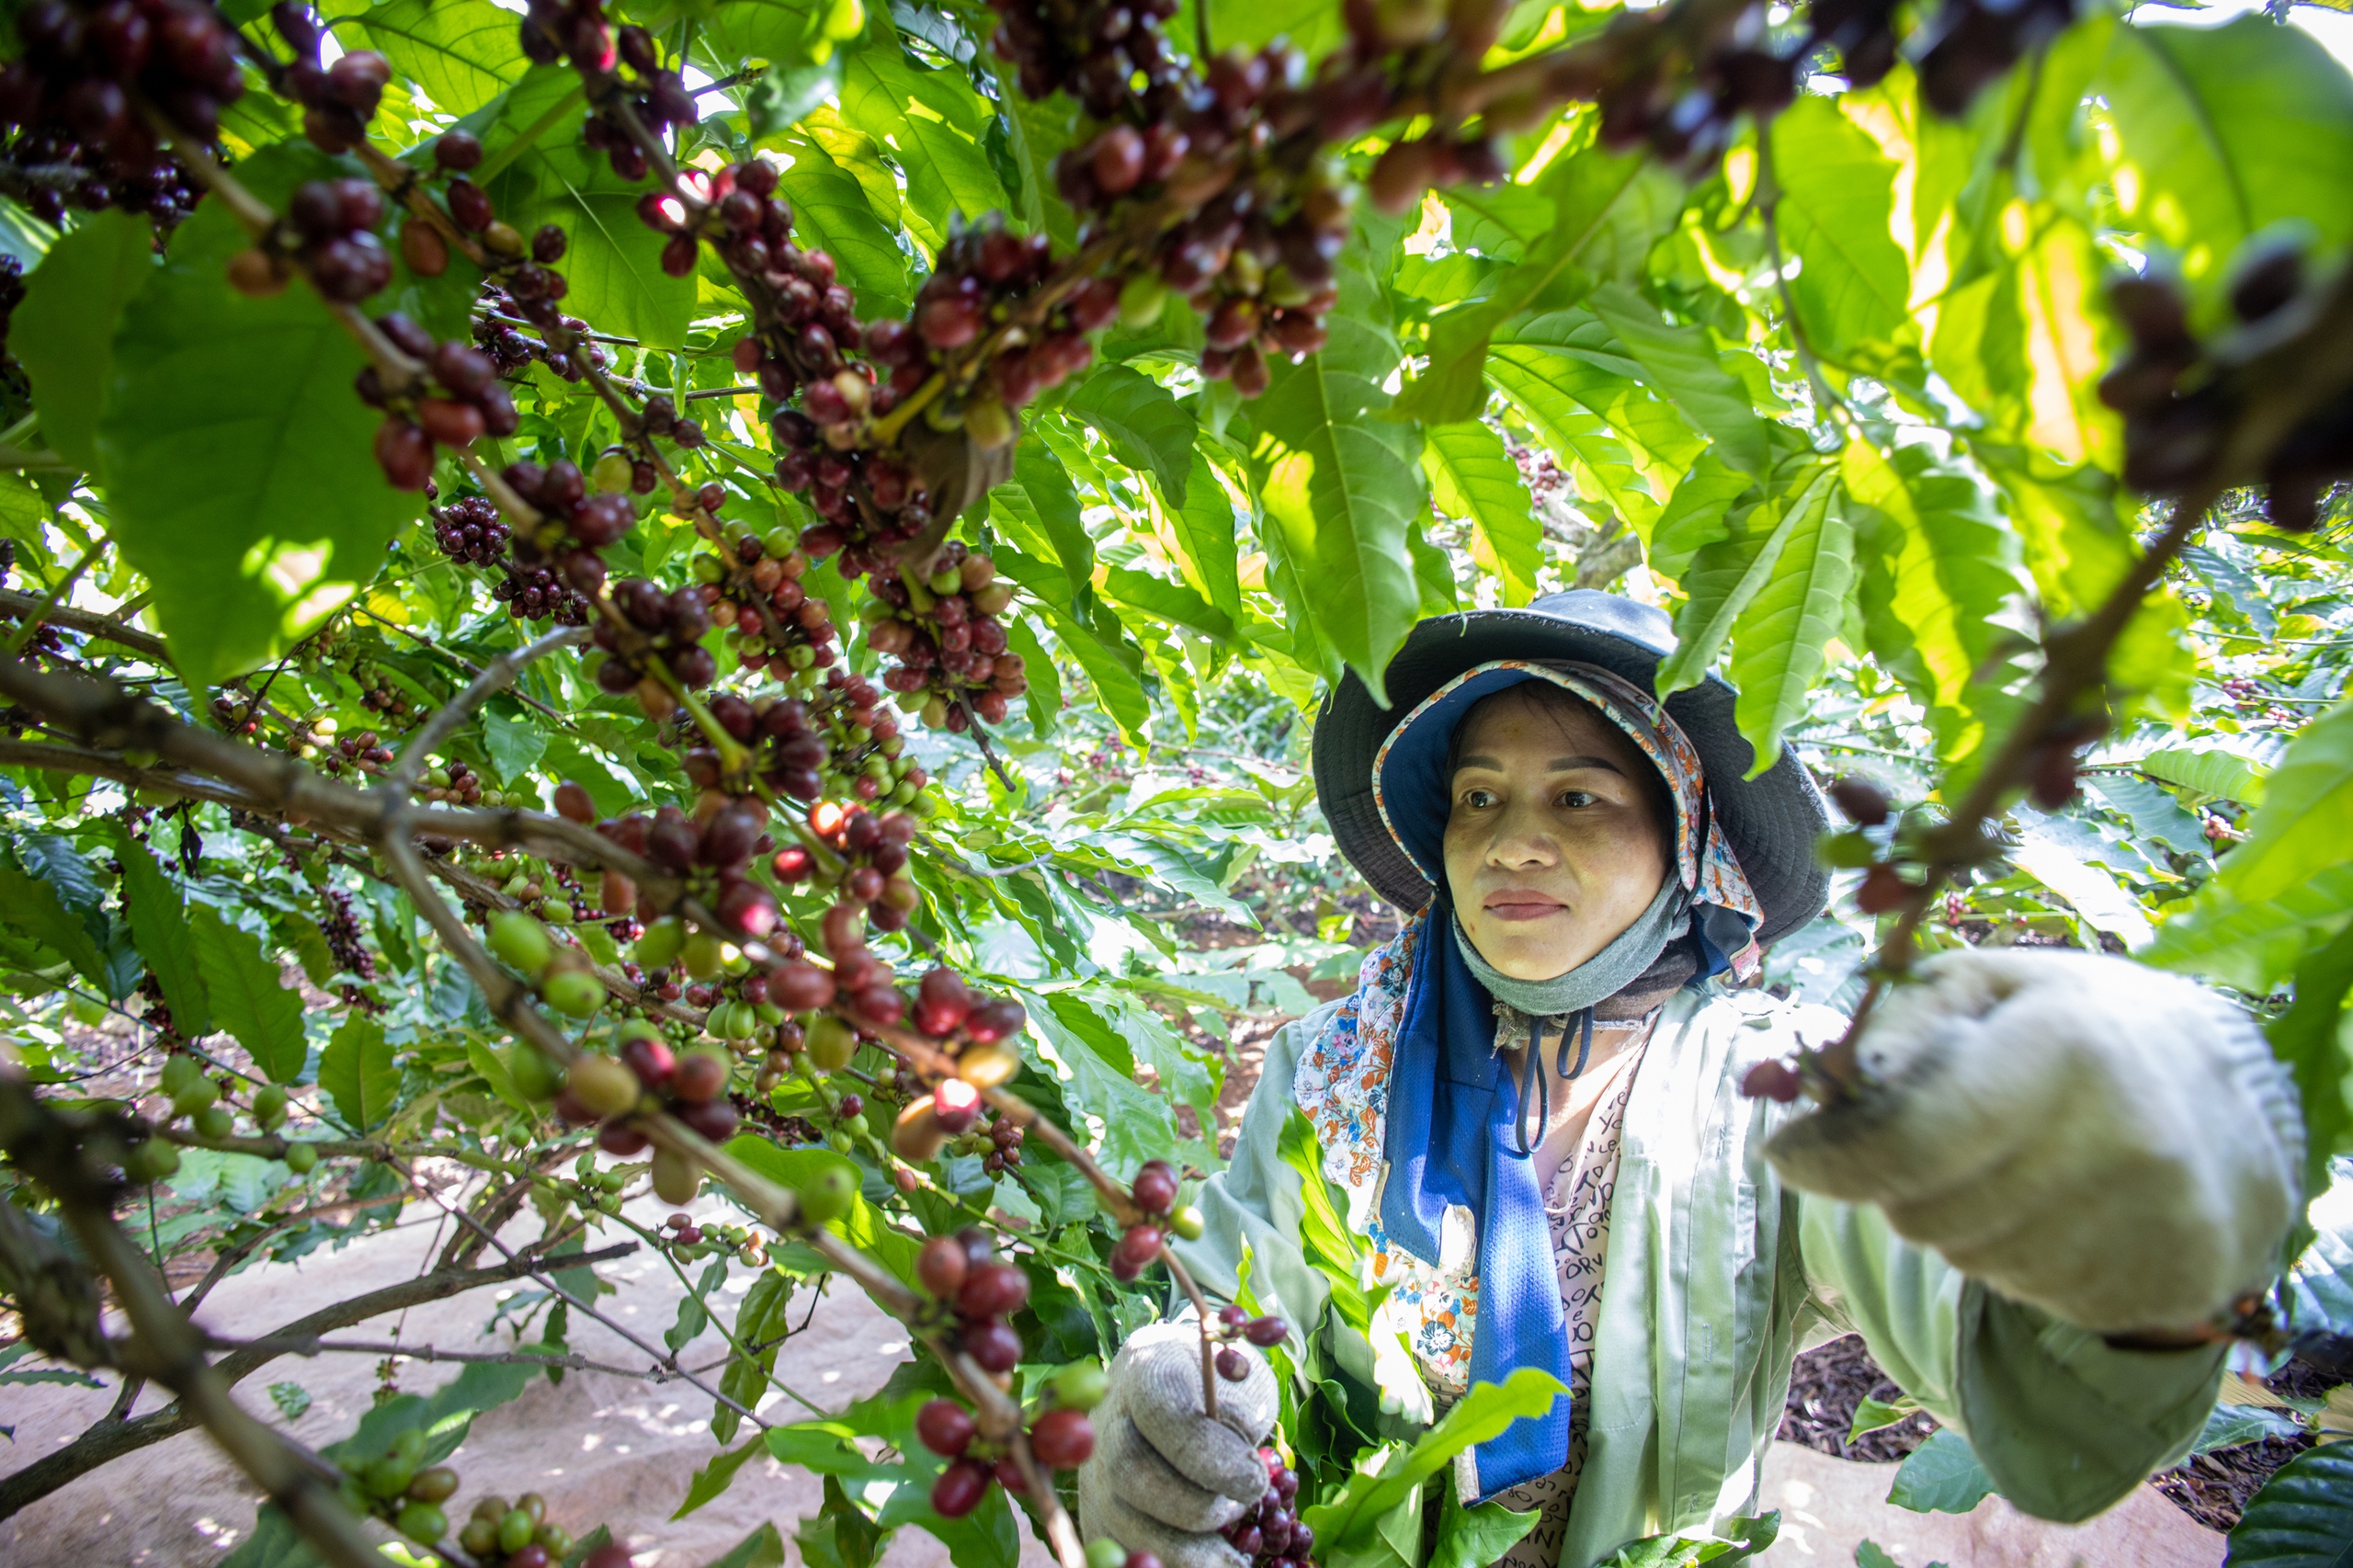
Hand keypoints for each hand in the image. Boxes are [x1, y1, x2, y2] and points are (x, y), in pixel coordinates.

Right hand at [1077, 1321, 1279, 1567]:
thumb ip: (1242, 1416)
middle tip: (1239, 1513)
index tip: (1253, 1482)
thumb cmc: (1223, 1384)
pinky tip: (1204, 1564)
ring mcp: (1093, 1466)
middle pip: (1128, 1471)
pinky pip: (1115, 1547)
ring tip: (1229, 1557)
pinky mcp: (1095, 1509)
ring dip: (1180, 1549)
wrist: (1189, 1388)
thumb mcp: (1244, 1381)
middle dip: (1192, 1507)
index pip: (1162, 1412)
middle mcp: (1105, 1416)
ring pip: (1117, 1519)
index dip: (1207, 1455)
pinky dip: (1160, 1562)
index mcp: (1146, 1366)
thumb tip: (1241, 1472)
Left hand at [1764, 948, 2302, 1336]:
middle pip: (1925, 1212)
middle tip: (1934, 1139)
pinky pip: (2027, 1296)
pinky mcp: (2165, 1286)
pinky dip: (2012, 1257)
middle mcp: (2120, 1144)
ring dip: (1956, 1218)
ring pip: (1969, 1261)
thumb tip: (1811, 1079)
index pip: (1908, 1141)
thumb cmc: (2075, 1025)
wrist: (2223, 1099)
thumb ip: (1895, 1022)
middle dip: (1897, 1179)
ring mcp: (2152, 1225)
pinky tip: (2052, 1205)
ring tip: (2007, 1163)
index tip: (1786, 1155)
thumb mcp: (1986, 985)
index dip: (1830, 1159)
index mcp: (2067, 1051)